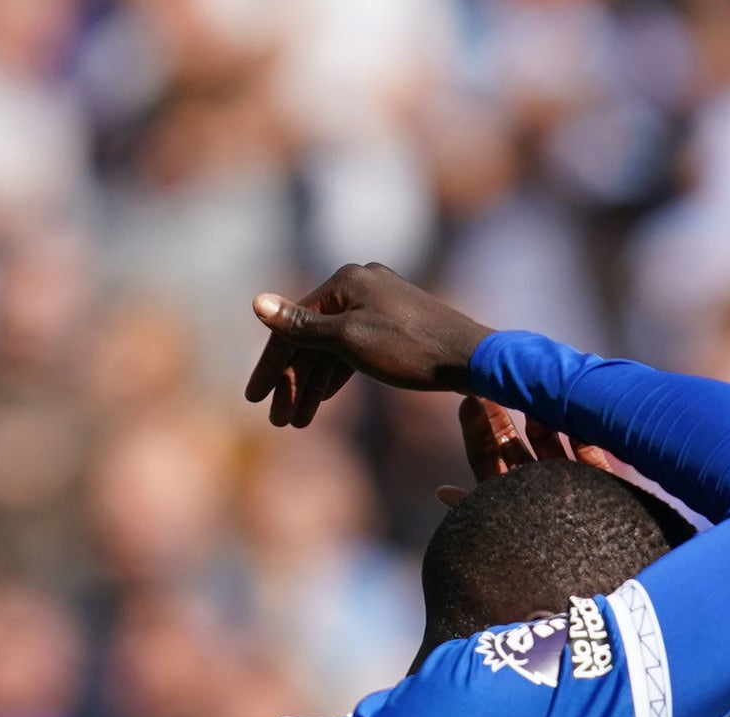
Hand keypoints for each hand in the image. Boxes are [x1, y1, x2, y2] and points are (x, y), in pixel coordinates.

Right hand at [245, 265, 490, 426]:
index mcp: (345, 281)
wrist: (474, 359)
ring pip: (334, 347)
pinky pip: (355, 349)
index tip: (255, 400)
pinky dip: (339, 375)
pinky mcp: (397, 323)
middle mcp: (361, 284)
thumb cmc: (412, 350)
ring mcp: (381, 303)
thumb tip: (256, 303)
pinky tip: (325, 400)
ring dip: (314, 385)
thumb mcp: (349, 340)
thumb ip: (302, 326)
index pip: (294, 325)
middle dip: (294, 381)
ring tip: (299, 421)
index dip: (273, 365)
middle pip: (312, 337)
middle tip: (280, 421)